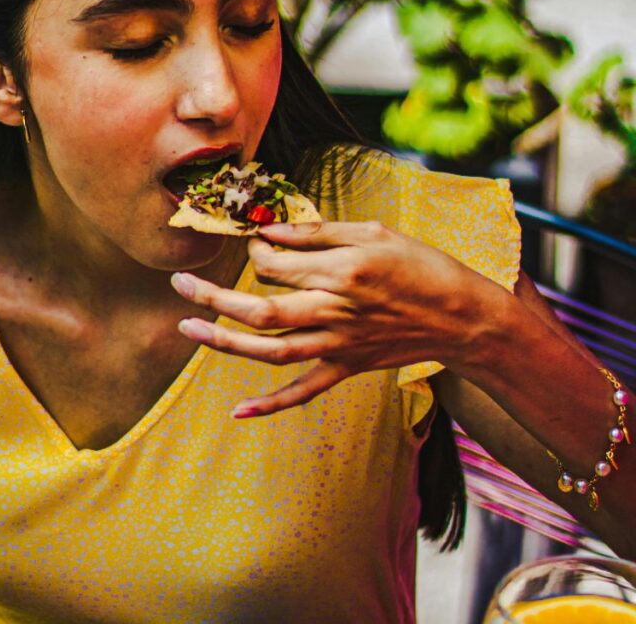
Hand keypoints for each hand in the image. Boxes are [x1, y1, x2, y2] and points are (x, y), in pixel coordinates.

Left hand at [171, 220, 506, 416]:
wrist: (463, 316)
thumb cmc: (421, 266)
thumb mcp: (373, 232)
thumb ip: (318, 232)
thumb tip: (269, 229)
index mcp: (340, 272)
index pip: (274, 265)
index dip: (253, 252)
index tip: (250, 243)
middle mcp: (333, 311)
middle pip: (259, 309)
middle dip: (212, 297)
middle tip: (178, 284)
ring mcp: (338, 345)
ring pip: (270, 350)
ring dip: (224, 342)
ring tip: (187, 329)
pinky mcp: (346, 368)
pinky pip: (304, 391)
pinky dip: (271, 404)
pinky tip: (238, 411)